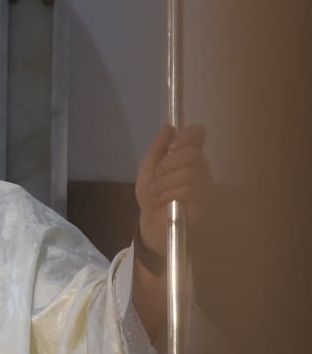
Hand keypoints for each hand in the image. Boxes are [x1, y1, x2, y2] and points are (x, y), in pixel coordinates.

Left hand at [135, 123, 210, 266]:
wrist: (152, 226)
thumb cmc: (153, 198)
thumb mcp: (148, 171)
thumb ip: (157, 149)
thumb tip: (169, 127)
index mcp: (188, 158)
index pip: (197, 136)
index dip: (188, 135)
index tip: (175, 143)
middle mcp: (201, 169)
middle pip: (192, 154)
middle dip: (168, 165)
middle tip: (157, 176)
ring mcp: (206, 186)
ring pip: (189, 173)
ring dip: (165, 183)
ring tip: (157, 194)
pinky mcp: (206, 204)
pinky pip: (190, 190)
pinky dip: (170, 194)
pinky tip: (164, 201)